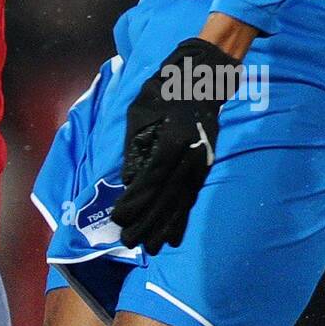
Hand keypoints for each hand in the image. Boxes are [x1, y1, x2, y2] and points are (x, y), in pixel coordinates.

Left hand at [111, 37, 242, 254]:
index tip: (120, 218)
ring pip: (182, 201)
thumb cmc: (165, 90)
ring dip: (165, 226)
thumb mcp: (141, 111)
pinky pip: (192, 196)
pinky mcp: (204, 165)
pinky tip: (174, 235)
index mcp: (171, 138)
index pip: (151, 177)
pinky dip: (182, 217)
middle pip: (167, 195)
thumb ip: (135, 146)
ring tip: (151, 247)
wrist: (203, 78)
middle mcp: (189, 154)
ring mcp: (200, 161)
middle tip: (130, 241)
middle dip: (148, 221)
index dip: (136, 200)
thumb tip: (127, 180)